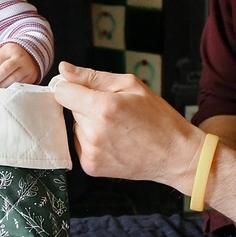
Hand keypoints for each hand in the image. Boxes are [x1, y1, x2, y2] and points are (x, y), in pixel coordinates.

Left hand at [0, 43, 38, 87]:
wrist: (30, 55)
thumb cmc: (11, 57)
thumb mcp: (1, 56)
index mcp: (9, 50)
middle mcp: (19, 58)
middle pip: (5, 70)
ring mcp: (27, 67)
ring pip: (13, 79)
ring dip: (1, 86)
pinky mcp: (31, 77)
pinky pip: (20, 85)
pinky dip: (10, 90)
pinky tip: (4, 93)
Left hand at [53, 62, 203, 191]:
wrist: (174, 155)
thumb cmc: (158, 119)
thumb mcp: (131, 85)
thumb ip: (93, 77)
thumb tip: (65, 70)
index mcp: (103, 108)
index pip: (62, 92)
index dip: (73, 87)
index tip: (84, 90)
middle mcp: (93, 132)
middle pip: (71, 109)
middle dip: (87, 106)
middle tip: (114, 111)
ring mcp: (91, 152)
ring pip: (76, 127)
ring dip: (90, 124)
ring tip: (117, 128)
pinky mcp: (91, 166)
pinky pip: (80, 145)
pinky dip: (92, 141)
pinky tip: (113, 141)